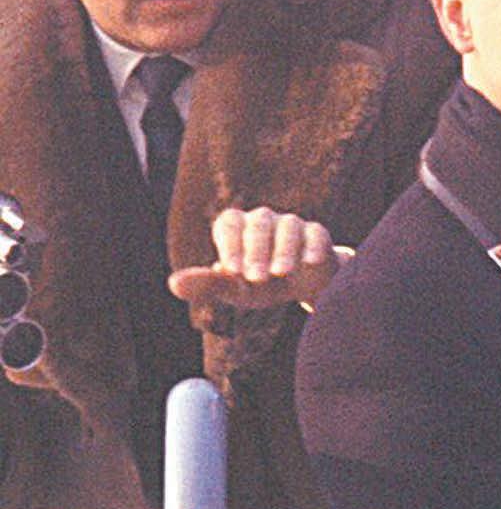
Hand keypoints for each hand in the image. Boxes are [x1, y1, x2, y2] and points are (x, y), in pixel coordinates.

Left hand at [169, 206, 344, 309]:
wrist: (303, 288)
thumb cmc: (262, 284)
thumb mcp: (235, 288)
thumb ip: (208, 284)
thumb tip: (174, 284)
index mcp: (238, 228)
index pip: (230, 223)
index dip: (231, 244)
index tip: (232, 271)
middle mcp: (264, 220)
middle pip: (258, 224)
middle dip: (256, 251)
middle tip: (256, 278)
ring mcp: (293, 224)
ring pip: (288, 226)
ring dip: (284, 249)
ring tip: (281, 273)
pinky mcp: (318, 234)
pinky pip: (316, 233)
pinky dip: (312, 246)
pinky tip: (309, 262)